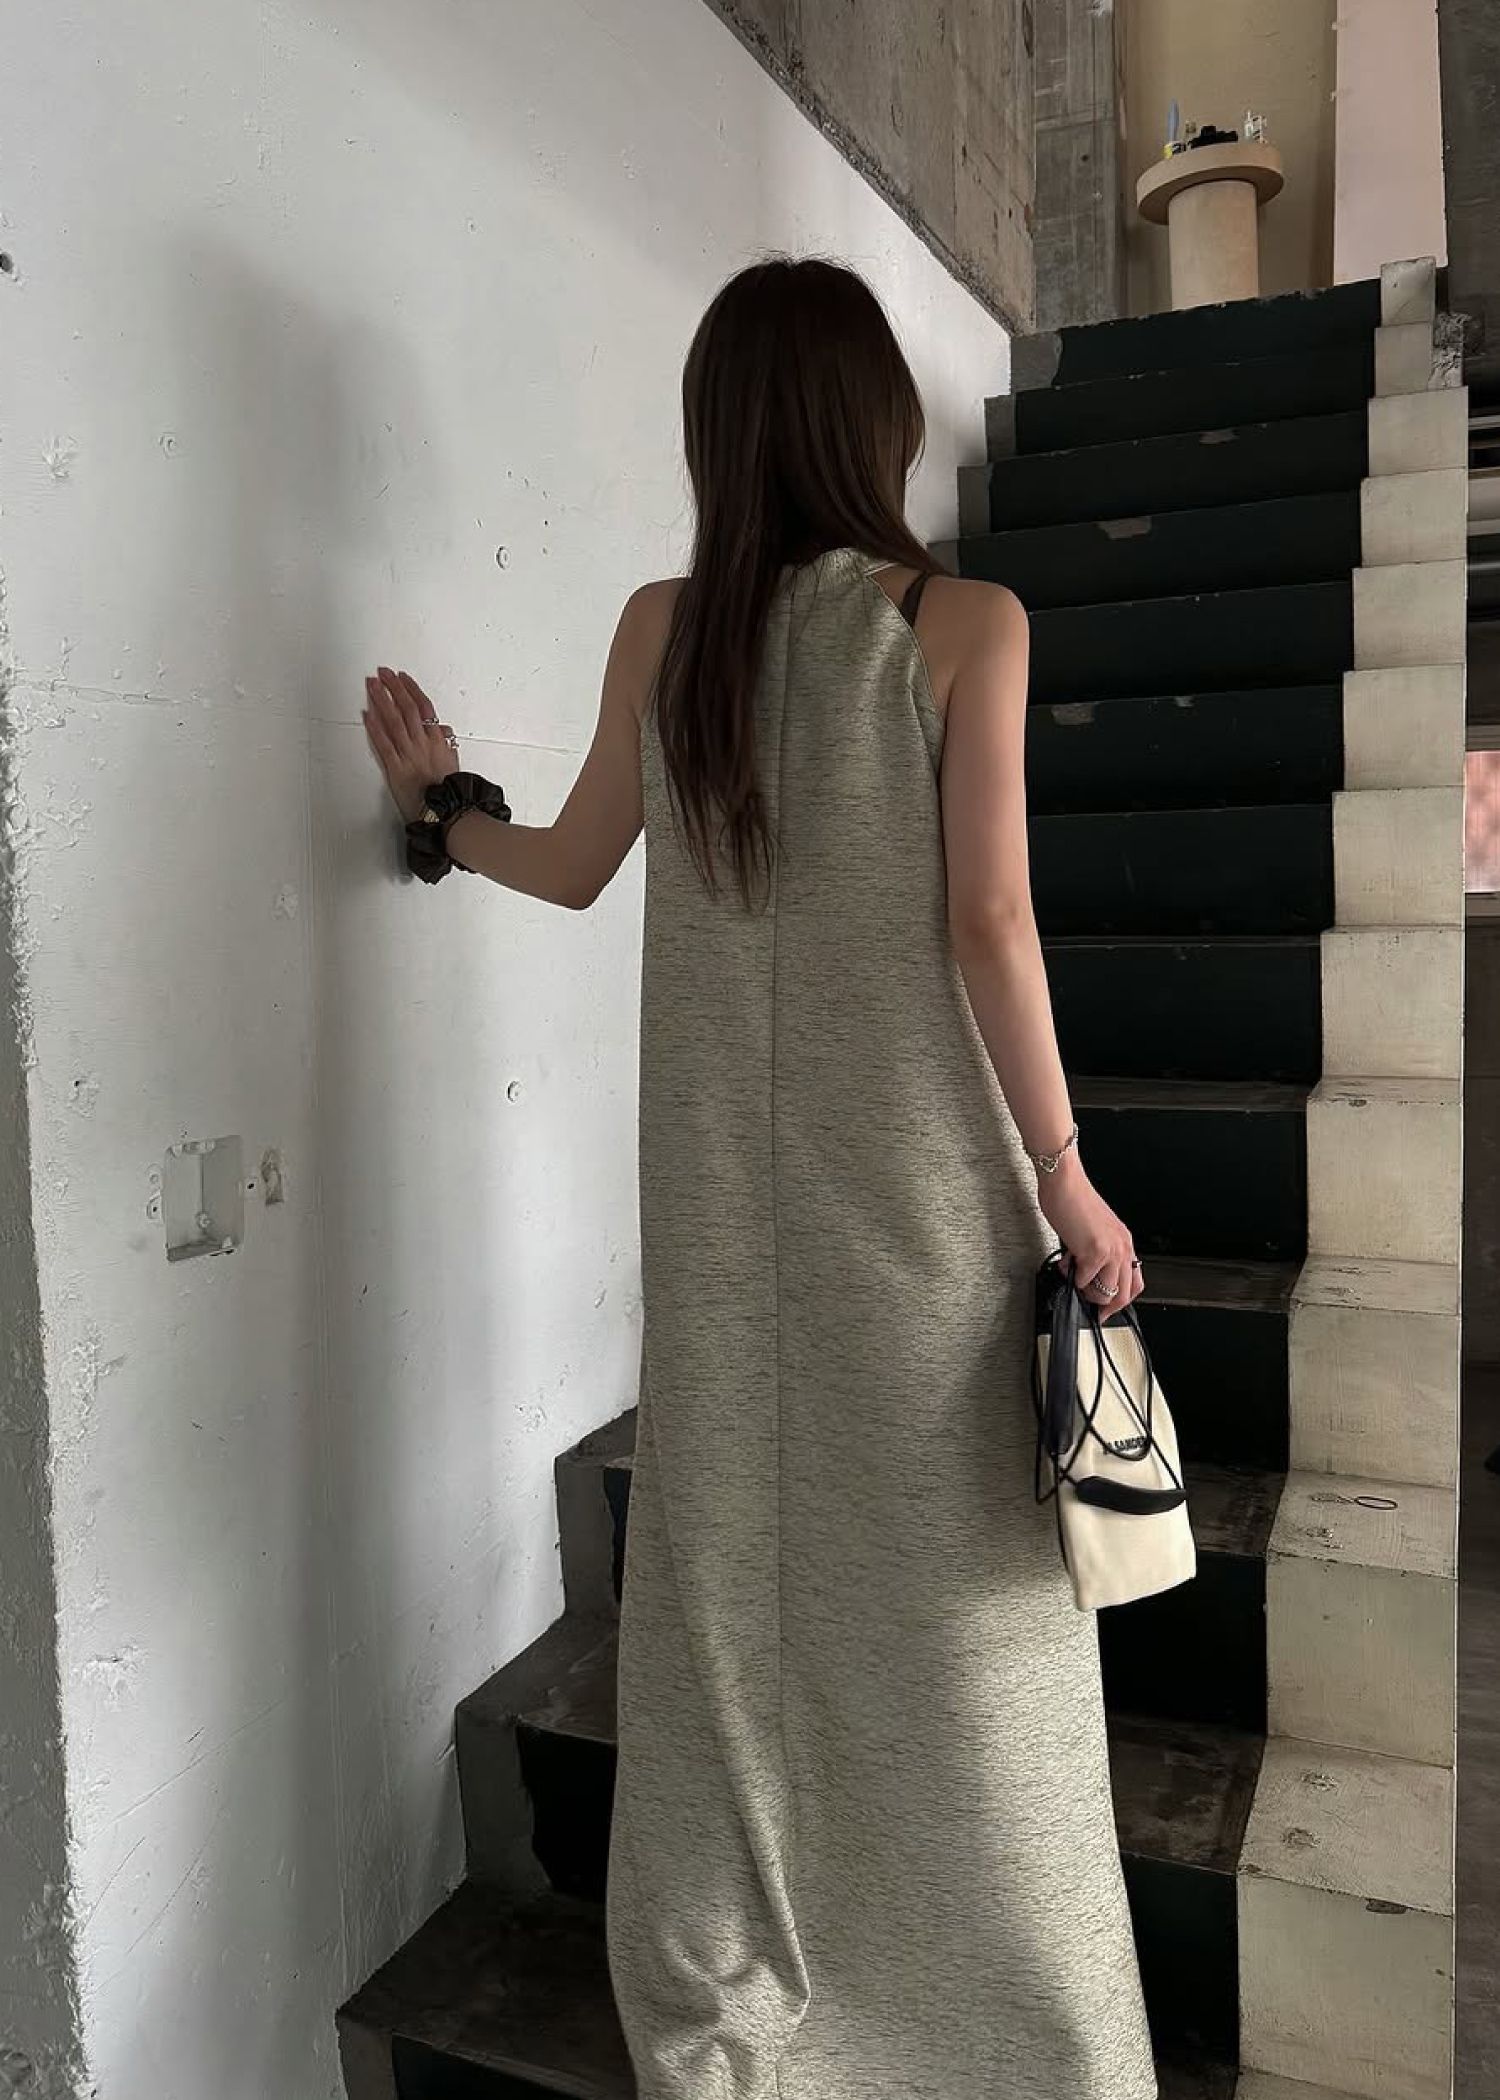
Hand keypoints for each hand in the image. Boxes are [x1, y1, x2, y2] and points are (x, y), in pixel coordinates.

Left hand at [362, 666, 461, 823]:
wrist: (446, 814)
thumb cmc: (449, 792)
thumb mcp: (452, 762)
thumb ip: (446, 743)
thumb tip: (441, 729)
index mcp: (438, 741)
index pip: (424, 707)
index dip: (411, 689)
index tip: (401, 677)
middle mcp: (423, 744)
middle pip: (407, 708)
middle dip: (393, 688)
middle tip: (382, 673)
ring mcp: (409, 756)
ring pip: (394, 721)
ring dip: (381, 700)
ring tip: (372, 685)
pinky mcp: (396, 769)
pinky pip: (384, 744)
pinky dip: (375, 728)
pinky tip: (367, 714)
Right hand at [1034, 1154, 1142, 1309]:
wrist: (1065, 1183)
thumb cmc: (1074, 1200)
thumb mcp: (1095, 1230)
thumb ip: (1097, 1253)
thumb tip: (1088, 1274)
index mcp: (1124, 1242)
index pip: (1134, 1282)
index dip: (1120, 1300)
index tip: (1106, 1308)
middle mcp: (1122, 1247)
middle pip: (1124, 1294)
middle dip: (1105, 1306)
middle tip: (1090, 1307)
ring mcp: (1110, 1250)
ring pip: (1106, 1293)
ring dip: (1087, 1292)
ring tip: (1074, 1277)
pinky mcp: (1094, 1252)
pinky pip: (1084, 1280)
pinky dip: (1072, 1277)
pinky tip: (1066, 1262)